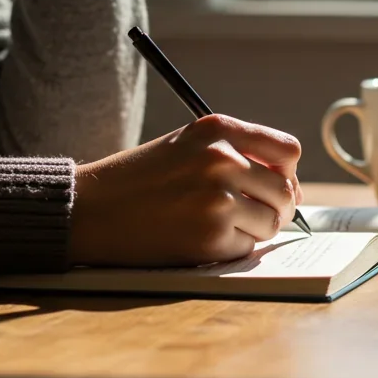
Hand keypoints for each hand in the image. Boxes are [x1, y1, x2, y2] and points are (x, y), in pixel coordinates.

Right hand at [69, 115, 304, 266]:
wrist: (90, 209)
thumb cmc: (139, 178)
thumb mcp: (187, 145)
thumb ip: (235, 153)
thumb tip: (288, 185)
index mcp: (218, 129)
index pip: (288, 150)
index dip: (286, 172)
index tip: (274, 185)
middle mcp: (222, 160)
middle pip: (285, 191)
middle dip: (275, 207)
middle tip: (251, 215)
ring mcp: (218, 200)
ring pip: (271, 223)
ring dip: (254, 230)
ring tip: (220, 225)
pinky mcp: (210, 237)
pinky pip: (247, 248)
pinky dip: (232, 248)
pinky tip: (201, 238)